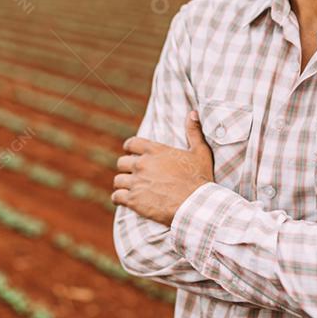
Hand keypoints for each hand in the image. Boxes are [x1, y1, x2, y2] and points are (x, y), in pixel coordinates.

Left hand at [112, 110, 213, 225]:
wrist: (196, 204)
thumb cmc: (199, 178)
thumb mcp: (200, 152)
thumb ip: (194, 131)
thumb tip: (193, 113)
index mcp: (155, 150)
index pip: (131, 143)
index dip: (129, 148)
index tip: (131, 153)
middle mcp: (142, 164)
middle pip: (122, 162)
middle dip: (126, 168)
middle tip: (132, 175)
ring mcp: (137, 182)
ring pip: (118, 180)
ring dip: (122, 184)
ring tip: (127, 189)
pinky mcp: (134, 200)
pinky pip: (116, 196)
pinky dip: (118, 198)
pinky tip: (123, 200)